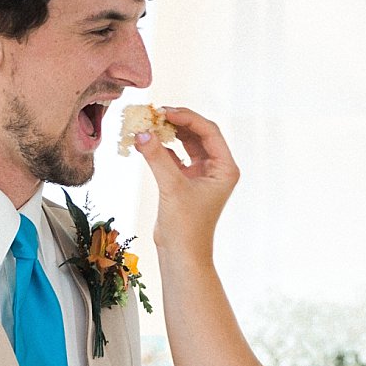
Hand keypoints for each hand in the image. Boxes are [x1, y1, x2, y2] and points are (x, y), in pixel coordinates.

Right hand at [137, 107, 239, 257]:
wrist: (182, 254)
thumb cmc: (186, 226)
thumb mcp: (172, 187)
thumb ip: (157, 157)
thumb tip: (140, 133)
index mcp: (225, 168)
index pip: (208, 132)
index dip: (187, 118)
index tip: (165, 111)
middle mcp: (217, 169)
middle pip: (198, 134)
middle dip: (177, 122)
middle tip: (155, 113)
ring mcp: (202, 175)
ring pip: (187, 144)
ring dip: (169, 133)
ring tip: (150, 123)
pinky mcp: (187, 182)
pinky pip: (176, 156)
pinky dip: (163, 148)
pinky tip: (149, 142)